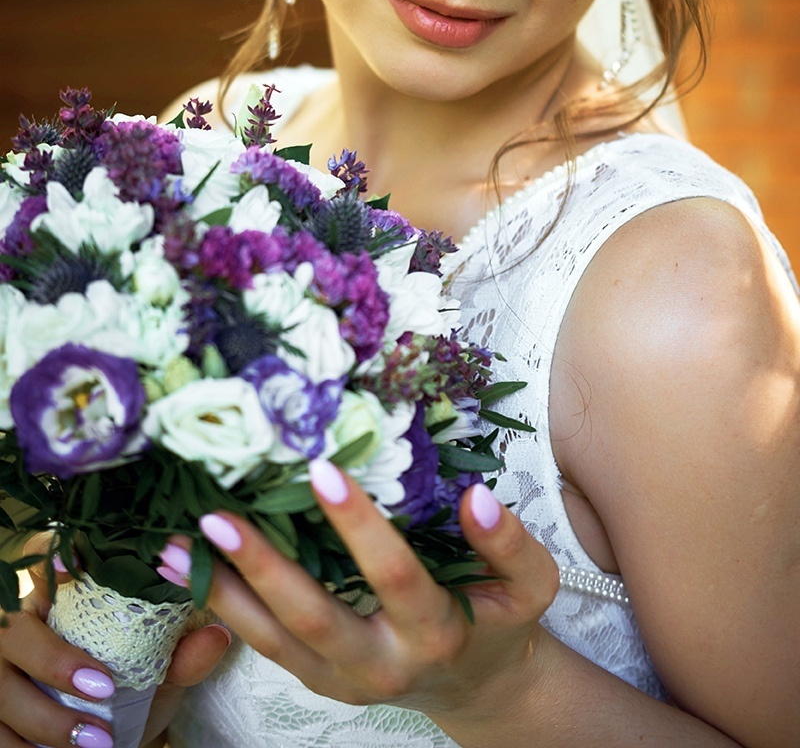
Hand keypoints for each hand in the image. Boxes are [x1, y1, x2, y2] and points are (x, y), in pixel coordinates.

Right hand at [0, 536, 229, 747]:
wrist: (112, 740)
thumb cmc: (131, 689)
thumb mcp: (160, 671)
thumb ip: (184, 655)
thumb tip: (216, 635)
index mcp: (58, 598)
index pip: (42, 563)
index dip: (49, 560)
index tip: (68, 566)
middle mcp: (21, 628)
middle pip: (13, 631)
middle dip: (53, 660)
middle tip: (102, 688)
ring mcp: (2, 672)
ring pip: (2, 689)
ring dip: (47, 718)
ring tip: (97, 742)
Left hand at [175, 463, 558, 725]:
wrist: (476, 683)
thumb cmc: (498, 619)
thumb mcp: (529, 584)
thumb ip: (509, 543)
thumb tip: (475, 496)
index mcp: (436, 633)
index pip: (393, 578)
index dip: (360, 527)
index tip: (323, 470)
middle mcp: (382, 665)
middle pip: (314, 619)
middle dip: (264, 568)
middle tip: (218, 518)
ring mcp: (341, 679)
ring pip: (274, 642)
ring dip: (223, 592)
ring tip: (178, 547)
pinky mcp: (316, 680)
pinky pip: (264, 647)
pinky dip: (224, 609)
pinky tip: (191, 572)